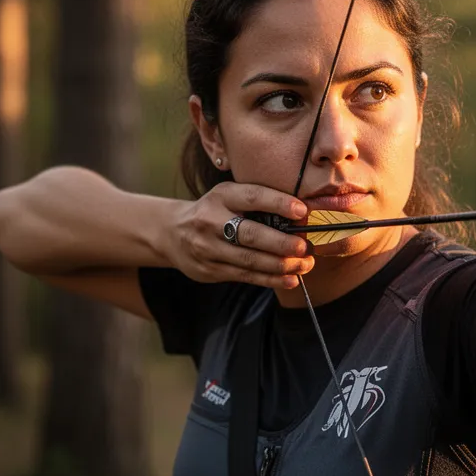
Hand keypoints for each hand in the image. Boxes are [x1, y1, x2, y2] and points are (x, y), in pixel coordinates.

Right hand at [164, 182, 312, 288]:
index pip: (252, 197)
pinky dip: (270, 279)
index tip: (302, 211)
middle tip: (305, 247)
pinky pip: (245, 276)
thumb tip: (302, 215)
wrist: (171, 232)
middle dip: (281, 243)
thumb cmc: (214, 211)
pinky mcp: (209, 270)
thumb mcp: (228, 197)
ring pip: (250, 260)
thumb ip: (257, 203)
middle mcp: (211, 221)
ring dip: (281, 265)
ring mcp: (208, 248)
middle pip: (250, 234)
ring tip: (304, 264)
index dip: (278, 203)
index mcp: (221, 196)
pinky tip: (290, 279)